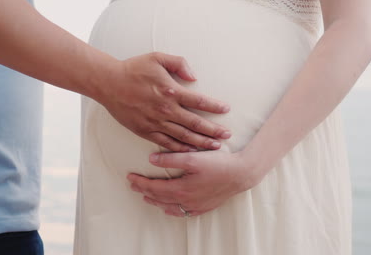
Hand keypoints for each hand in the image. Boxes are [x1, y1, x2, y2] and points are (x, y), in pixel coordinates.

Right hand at [98, 52, 230, 151]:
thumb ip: (179, 63)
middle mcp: (166, 109)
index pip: (199, 101)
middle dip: (213, 130)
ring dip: (201, 142)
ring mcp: (156, 122)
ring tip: (215, 146)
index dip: (215, 106)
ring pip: (183, 136)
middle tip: (227, 135)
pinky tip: (191, 151)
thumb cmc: (134, 68)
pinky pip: (166, 143)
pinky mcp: (146, 131)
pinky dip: (180, 148)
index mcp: (171, 91)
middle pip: (195, 123)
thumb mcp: (157, 58)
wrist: (109, 83)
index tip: (226, 110)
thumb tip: (194, 77)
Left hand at [127, 150, 264, 216]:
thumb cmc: (218, 164)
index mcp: (181, 189)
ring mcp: (195, 206)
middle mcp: (186, 201)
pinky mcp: (204, 207)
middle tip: (133, 185)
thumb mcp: (192, 157)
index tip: (130, 177)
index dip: (140, 183)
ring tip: (147, 197)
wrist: (240, 174)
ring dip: (156, 201)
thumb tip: (151, 159)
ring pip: (170, 207)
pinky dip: (172, 209)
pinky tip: (170, 207)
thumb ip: (170, 158)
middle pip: (159, 198)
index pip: (154, 188)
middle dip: (144, 191)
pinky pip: (183, 212)